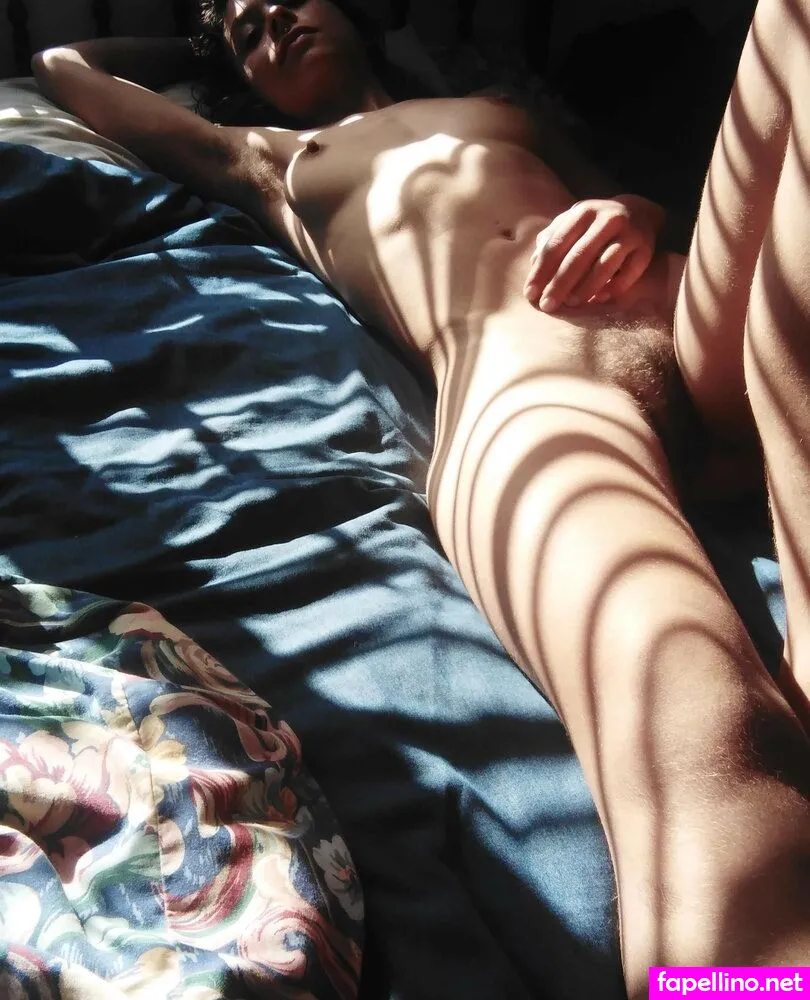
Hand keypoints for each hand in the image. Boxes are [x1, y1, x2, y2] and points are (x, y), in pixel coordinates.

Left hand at [523, 195, 663, 312]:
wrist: (639, 212)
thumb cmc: (594, 225)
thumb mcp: (571, 224)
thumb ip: (551, 242)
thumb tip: (532, 268)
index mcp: (582, 212)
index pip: (556, 244)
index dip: (542, 271)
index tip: (531, 294)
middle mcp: (606, 219)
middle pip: (579, 256)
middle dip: (560, 284)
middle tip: (547, 305)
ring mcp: (629, 233)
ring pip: (605, 264)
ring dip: (586, 287)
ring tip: (572, 303)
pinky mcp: (646, 248)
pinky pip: (630, 272)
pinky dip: (614, 287)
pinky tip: (600, 299)